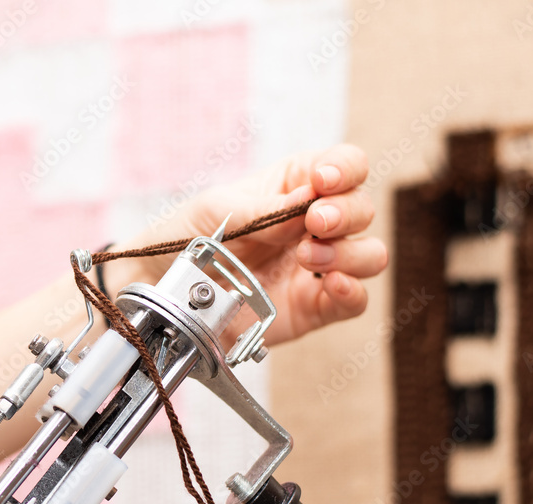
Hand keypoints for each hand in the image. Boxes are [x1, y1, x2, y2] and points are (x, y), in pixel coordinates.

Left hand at [114, 144, 385, 346]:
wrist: (163, 289)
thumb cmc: (187, 237)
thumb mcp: (219, 210)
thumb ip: (268, 210)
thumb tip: (311, 202)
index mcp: (294, 187)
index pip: (345, 165)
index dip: (345, 169)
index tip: (322, 181)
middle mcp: (314, 225)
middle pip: (363, 209)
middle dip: (345, 213)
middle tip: (315, 223)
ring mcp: (317, 268)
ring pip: (369, 255)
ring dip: (349, 252)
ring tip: (309, 257)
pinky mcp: (313, 307)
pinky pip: (353, 302)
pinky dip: (353, 291)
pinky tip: (334, 285)